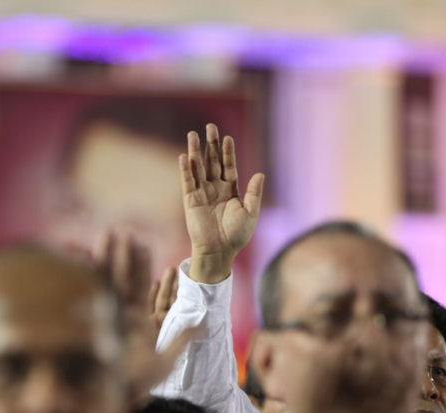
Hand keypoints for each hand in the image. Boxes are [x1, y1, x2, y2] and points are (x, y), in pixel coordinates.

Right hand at [93, 229, 199, 400]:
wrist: (114, 401)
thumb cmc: (140, 386)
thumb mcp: (167, 362)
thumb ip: (182, 339)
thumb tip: (205, 324)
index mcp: (140, 323)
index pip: (145, 290)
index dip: (146, 269)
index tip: (147, 247)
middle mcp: (122, 318)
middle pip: (124, 280)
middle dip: (124, 256)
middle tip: (123, 231)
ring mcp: (104, 319)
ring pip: (107, 283)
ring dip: (106, 259)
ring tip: (107, 234)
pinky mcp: (90, 323)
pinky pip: (88, 297)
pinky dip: (85, 277)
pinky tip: (80, 257)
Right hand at [180, 123, 264, 283]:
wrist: (219, 251)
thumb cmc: (237, 235)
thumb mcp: (251, 213)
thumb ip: (254, 193)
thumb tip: (260, 174)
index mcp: (231, 190)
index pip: (229, 166)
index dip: (228, 152)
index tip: (228, 137)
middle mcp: (215, 189)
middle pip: (212, 162)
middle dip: (211, 145)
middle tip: (210, 127)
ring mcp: (202, 193)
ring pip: (198, 168)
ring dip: (195, 151)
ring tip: (193, 134)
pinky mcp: (190, 201)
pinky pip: (188, 182)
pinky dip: (186, 170)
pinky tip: (184, 156)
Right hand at [284, 343, 445, 412]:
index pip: (398, 396)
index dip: (404, 369)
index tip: (410, 340)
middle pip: (367, 383)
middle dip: (371, 353)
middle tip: (375, 320)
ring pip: (339, 386)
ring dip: (340, 358)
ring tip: (343, 328)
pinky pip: (310, 400)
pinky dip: (309, 377)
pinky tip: (310, 352)